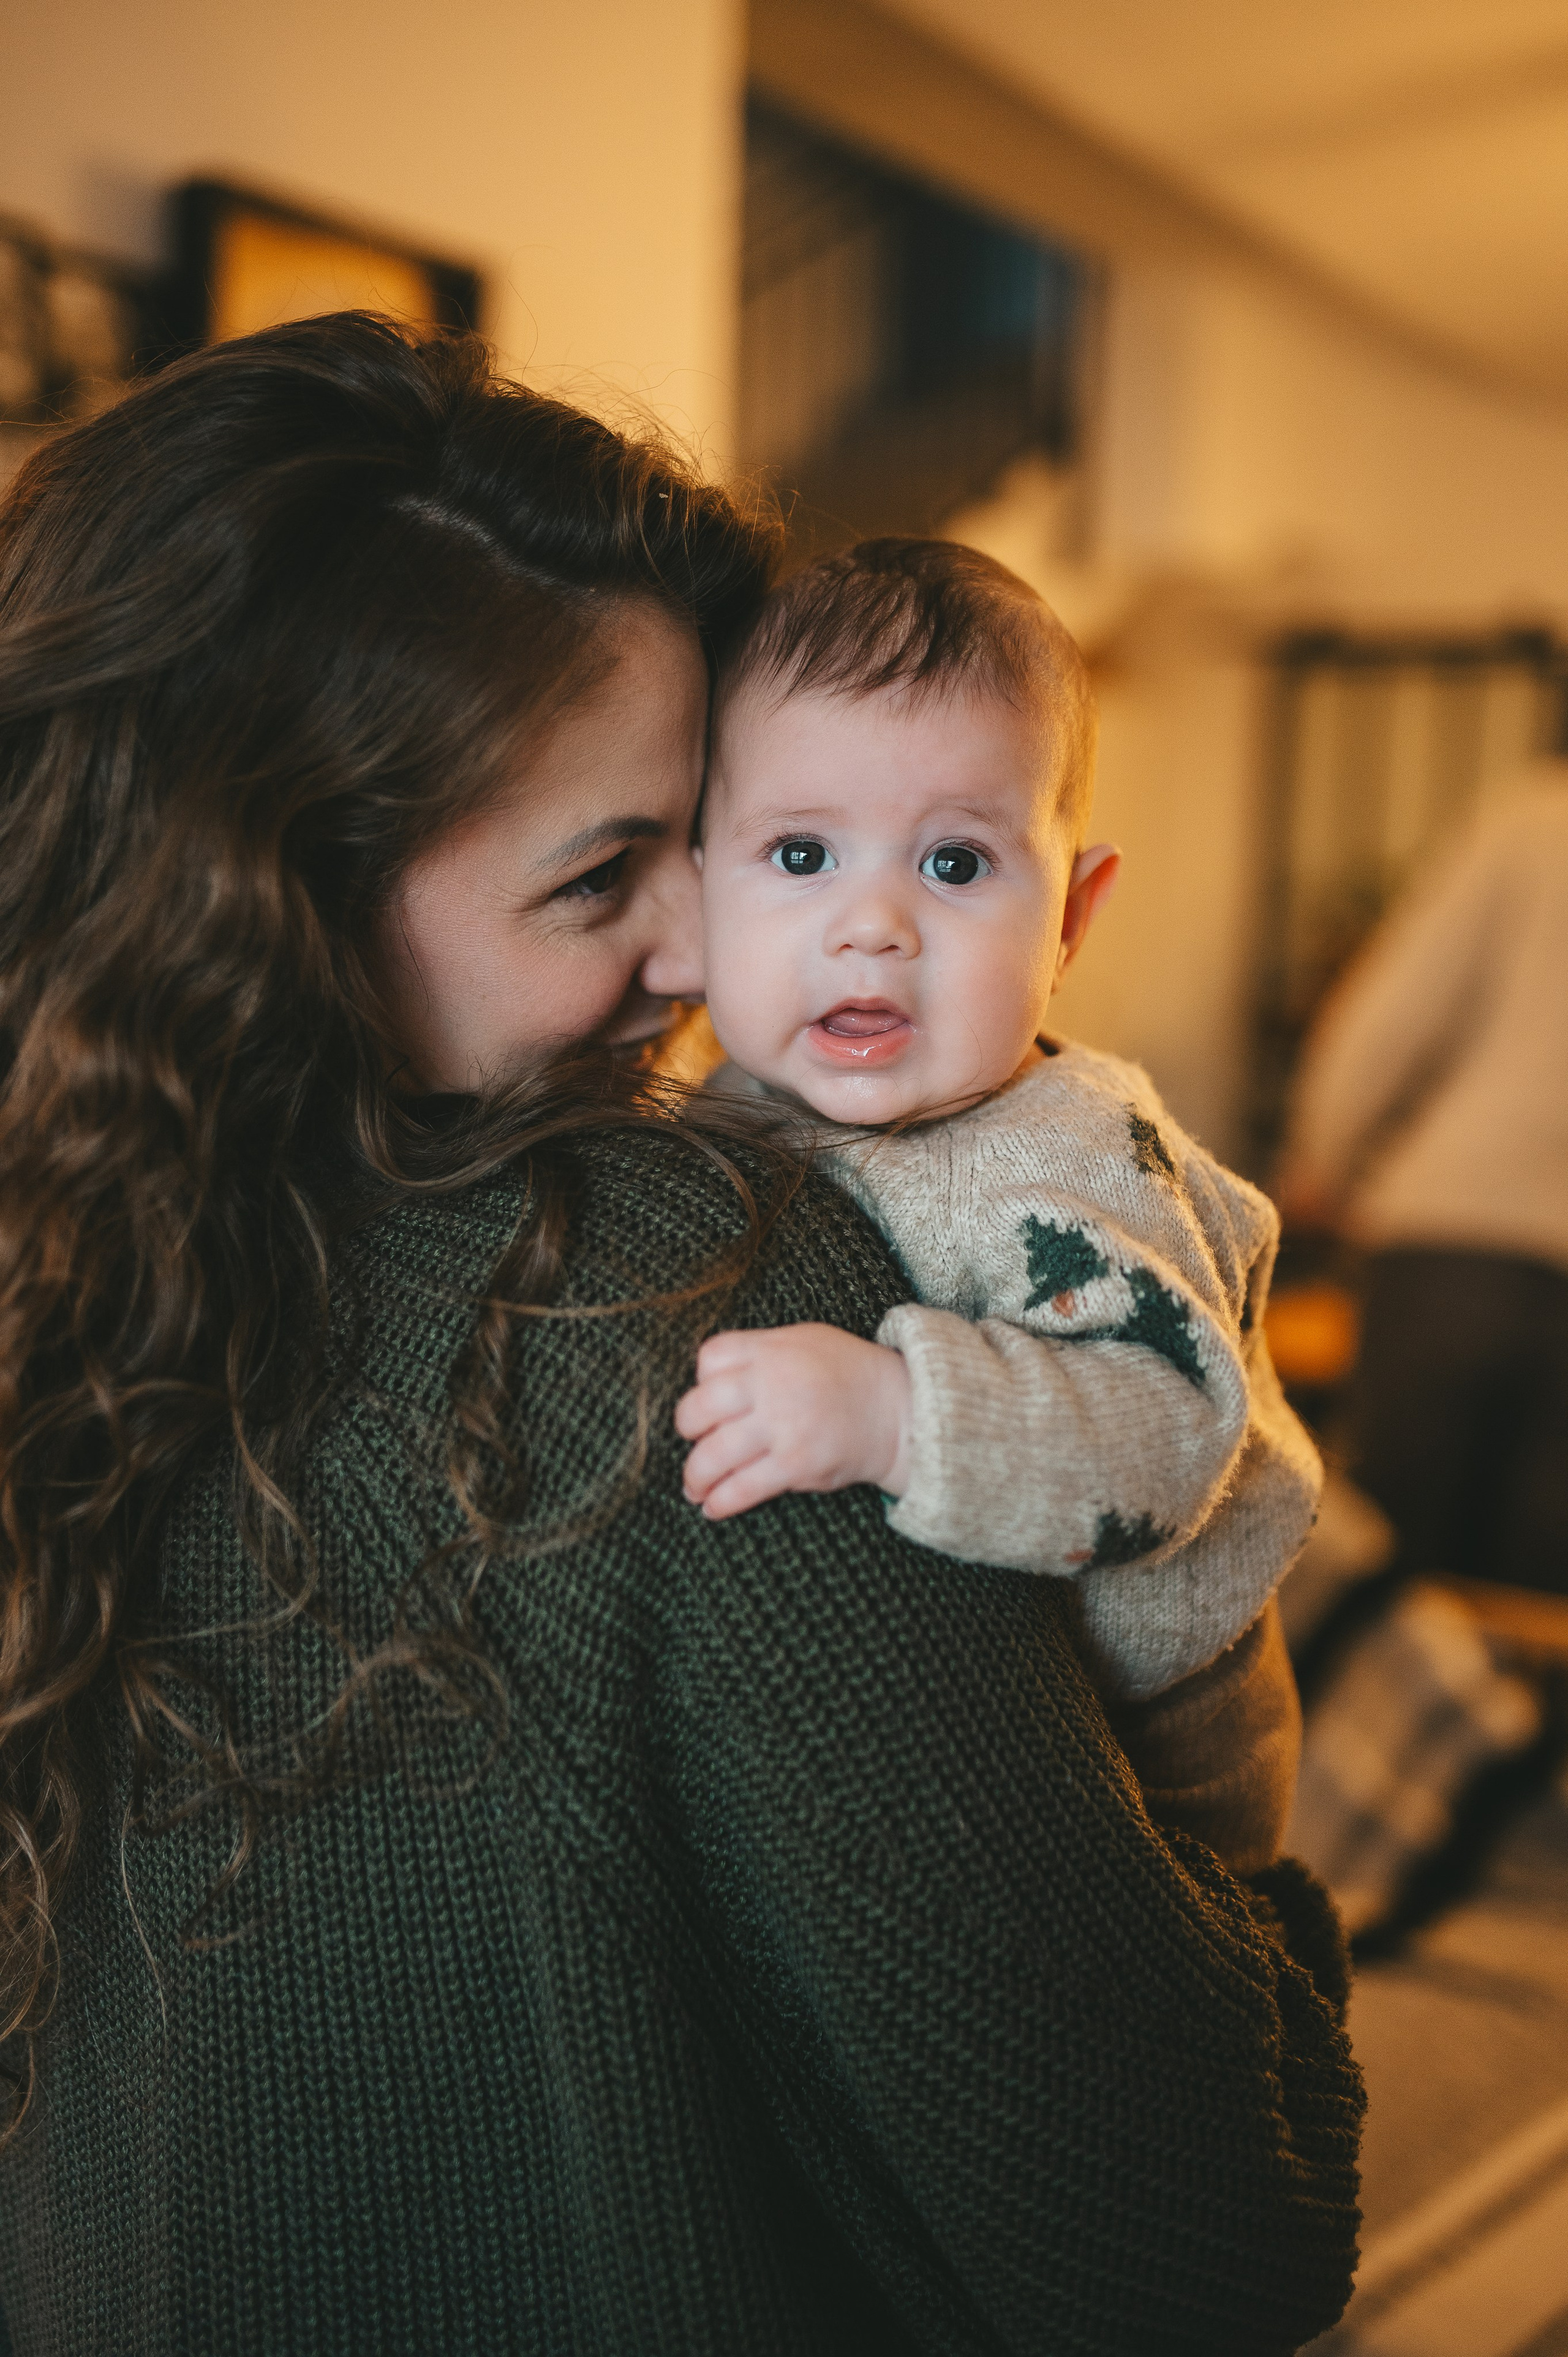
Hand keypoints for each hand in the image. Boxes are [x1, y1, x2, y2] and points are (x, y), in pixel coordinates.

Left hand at [674, 1324, 912, 1520]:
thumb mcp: (804, 1340)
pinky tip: (713, 1507)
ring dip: (695, 1476)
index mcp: (771, 1350)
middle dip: (687, 1429)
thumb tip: (712, 1380)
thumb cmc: (847, 1373)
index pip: (710, 1358)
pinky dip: (721, 1502)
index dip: (701, 1380)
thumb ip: (759, 1353)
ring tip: (693, 1487)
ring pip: (713, 1455)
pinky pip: (743, 1488)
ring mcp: (782, 1426)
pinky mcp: (795, 1464)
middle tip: (693, 1441)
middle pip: (698, 1407)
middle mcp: (771, 1385)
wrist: (897, 1410)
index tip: (708, 1397)